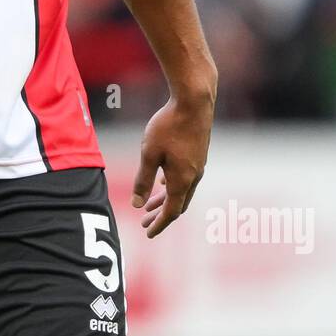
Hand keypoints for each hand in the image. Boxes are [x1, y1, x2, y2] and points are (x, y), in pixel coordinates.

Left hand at [131, 90, 214, 237]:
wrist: (194, 101)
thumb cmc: (169, 126)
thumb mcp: (149, 154)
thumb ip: (142, 180)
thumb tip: (136, 204)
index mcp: (182, 180)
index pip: (171, 212)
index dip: (159, 224)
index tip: (148, 233)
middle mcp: (193, 176)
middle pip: (178, 204)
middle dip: (160, 215)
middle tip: (144, 224)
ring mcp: (198, 165)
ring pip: (182, 191)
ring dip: (165, 200)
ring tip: (148, 206)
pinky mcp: (198, 154)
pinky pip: (186, 178)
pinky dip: (173, 186)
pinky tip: (162, 182)